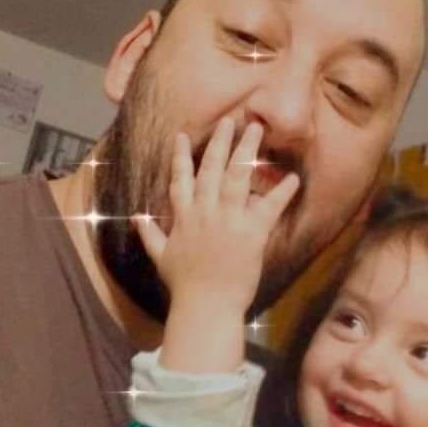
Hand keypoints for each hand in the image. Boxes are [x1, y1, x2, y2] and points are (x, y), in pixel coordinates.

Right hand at [134, 116, 299, 312]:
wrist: (205, 306)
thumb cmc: (183, 285)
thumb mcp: (161, 257)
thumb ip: (150, 234)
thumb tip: (135, 217)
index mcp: (184, 217)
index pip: (180, 179)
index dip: (180, 156)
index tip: (181, 135)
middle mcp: (204, 212)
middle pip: (211, 169)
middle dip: (220, 142)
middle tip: (230, 120)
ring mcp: (228, 220)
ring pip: (237, 177)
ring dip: (246, 152)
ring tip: (256, 129)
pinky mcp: (251, 233)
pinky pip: (269, 207)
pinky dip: (281, 192)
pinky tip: (292, 177)